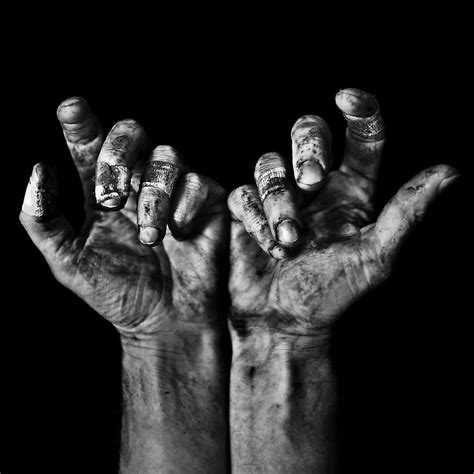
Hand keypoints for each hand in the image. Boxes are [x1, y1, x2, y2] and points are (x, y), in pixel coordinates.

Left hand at [20, 97, 227, 337]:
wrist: (165, 321)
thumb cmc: (118, 294)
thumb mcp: (67, 262)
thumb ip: (42, 220)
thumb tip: (39, 169)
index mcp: (104, 193)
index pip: (90, 147)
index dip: (80, 124)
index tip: (70, 108)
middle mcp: (138, 185)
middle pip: (132, 134)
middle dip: (119, 155)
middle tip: (110, 196)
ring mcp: (174, 193)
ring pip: (168, 156)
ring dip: (154, 194)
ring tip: (150, 236)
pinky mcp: (206, 204)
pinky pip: (199, 183)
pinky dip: (185, 204)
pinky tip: (180, 232)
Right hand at [228, 88, 458, 338]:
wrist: (285, 322)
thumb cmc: (333, 294)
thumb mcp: (375, 255)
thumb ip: (407, 212)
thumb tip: (452, 171)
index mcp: (353, 191)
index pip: (362, 138)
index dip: (359, 111)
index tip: (347, 97)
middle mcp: (316, 187)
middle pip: (307, 131)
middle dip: (306, 149)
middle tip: (310, 182)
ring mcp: (279, 198)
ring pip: (269, 163)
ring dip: (278, 199)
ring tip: (288, 240)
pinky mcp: (247, 211)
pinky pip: (243, 192)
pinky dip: (254, 217)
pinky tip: (267, 245)